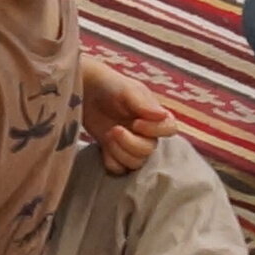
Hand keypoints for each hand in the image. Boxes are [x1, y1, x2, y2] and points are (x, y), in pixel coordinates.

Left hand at [71, 58, 164, 174]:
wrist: (85, 90)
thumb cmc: (109, 85)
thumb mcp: (127, 90)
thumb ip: (144, 104)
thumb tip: (163, 116)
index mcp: (154, 115)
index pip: (169, 129)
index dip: (154, 130)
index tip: (136, 122)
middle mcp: (146, 132)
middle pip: (149, 150)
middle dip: (130, 143)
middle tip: (114, 129)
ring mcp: (130, 144)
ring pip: (135, 162)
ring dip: (120, 152)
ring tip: (108, 135)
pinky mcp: (114, 152)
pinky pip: (119, 169)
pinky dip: (111, 161)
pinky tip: (103, 147)